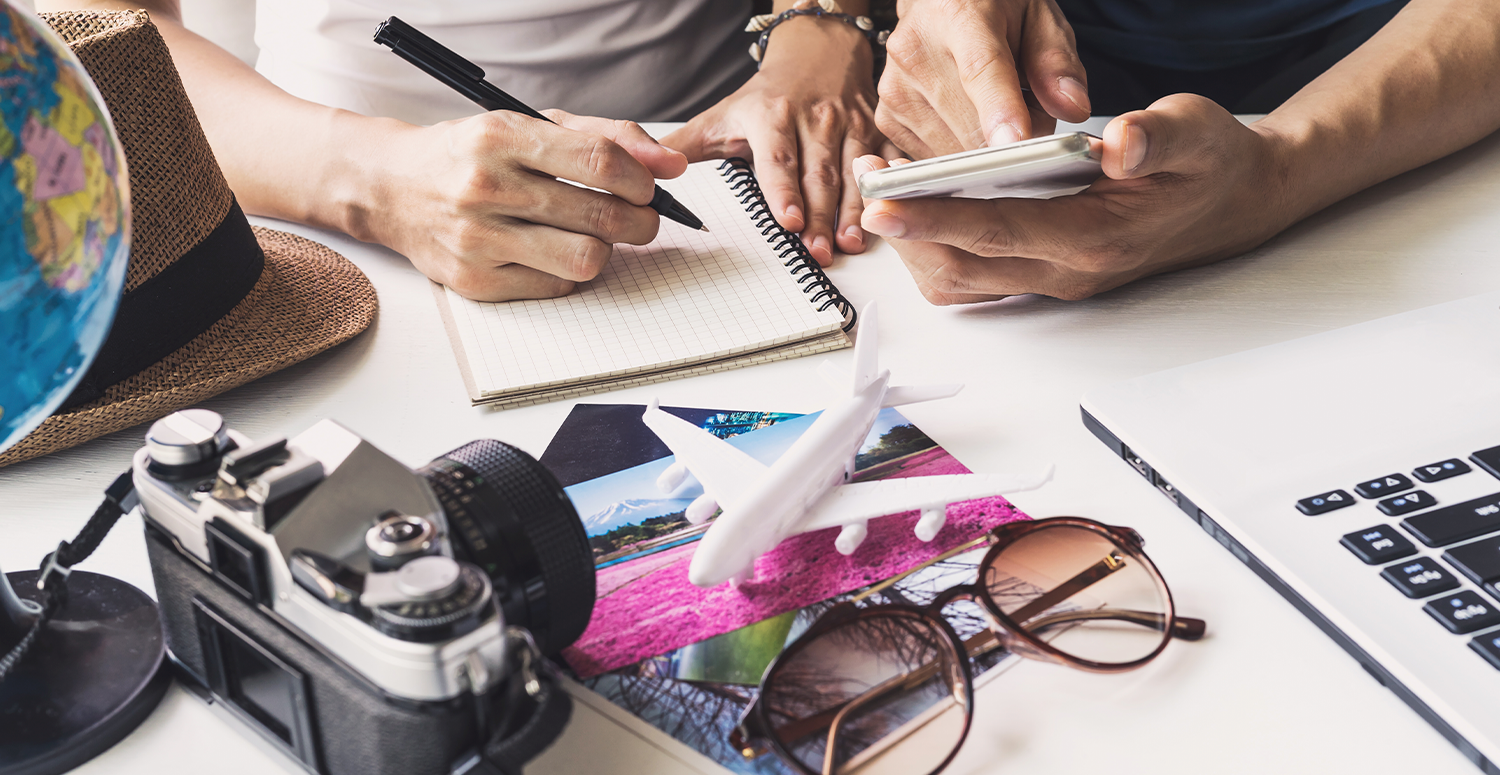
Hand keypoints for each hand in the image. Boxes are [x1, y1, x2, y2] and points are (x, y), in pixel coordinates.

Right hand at [354, 110, 687, 300]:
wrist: (392, 187)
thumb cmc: (472, 153)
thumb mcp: (531, 124)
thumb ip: (606, 136)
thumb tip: (672, 163)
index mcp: (501, 137)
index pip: (600, 162)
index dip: (642, 180)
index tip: (648, 186)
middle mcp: (485, 188)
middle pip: (601, 218)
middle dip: (640, 221)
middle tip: (640, 217)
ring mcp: (477, 240)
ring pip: (585, 261)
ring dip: (607, 250)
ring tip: (597, 234)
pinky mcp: (475, 282)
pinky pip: (556, 288)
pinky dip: (569, 272)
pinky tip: (555, 250)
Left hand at [662, 17, 896, 264]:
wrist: (818, 52)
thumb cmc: (768, 95)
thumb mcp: (723, 115)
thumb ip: (685, 147)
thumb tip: (645, 172)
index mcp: (772, 116)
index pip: (777, 158)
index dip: (783, 191)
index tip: (788, 221)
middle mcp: (815, 119)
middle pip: (818, 175)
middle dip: (819, 218)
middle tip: (819, 254)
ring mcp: (850, 125)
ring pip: (854, 173)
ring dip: (853, 212)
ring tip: (850, 244)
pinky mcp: (876, 130)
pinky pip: (887, 161)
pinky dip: (889, 190)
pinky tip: (888, 217)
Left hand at [857, 95, 1294, 302]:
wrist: (1239, 202)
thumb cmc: (1212, 164)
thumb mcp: (1197, 131)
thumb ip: (1156, 136)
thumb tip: (1116, 141)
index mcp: (1097, 237)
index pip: (999, 231)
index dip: (936, 217)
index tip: (886, 201)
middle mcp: (1068, 269)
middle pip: (963, 268)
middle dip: (907, 233)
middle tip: (870, 186)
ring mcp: (1055, 278)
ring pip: (963, 281)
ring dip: (918, 245)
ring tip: (886, 192)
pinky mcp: (1047, 272)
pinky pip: (977, 275)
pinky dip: (940, 247)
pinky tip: (923, 206)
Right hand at [877, 0, 1088, 156]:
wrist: (940, 3)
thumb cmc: (991, 9)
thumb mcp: (1039, 17)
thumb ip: (1057, 61)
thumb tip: (1071, 108)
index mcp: (959, 16)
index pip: (981, 70)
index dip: (1001, 111)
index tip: (1017, 143)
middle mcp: (916, 53)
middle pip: (970, 124)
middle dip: (1010, 138)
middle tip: (1029, 110)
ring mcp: (895, 89)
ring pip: (954, 150)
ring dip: (984, 147)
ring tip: (993, 109)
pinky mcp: (886, 117)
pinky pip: (934, 156)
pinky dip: (959, 150)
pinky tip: (966, 120)